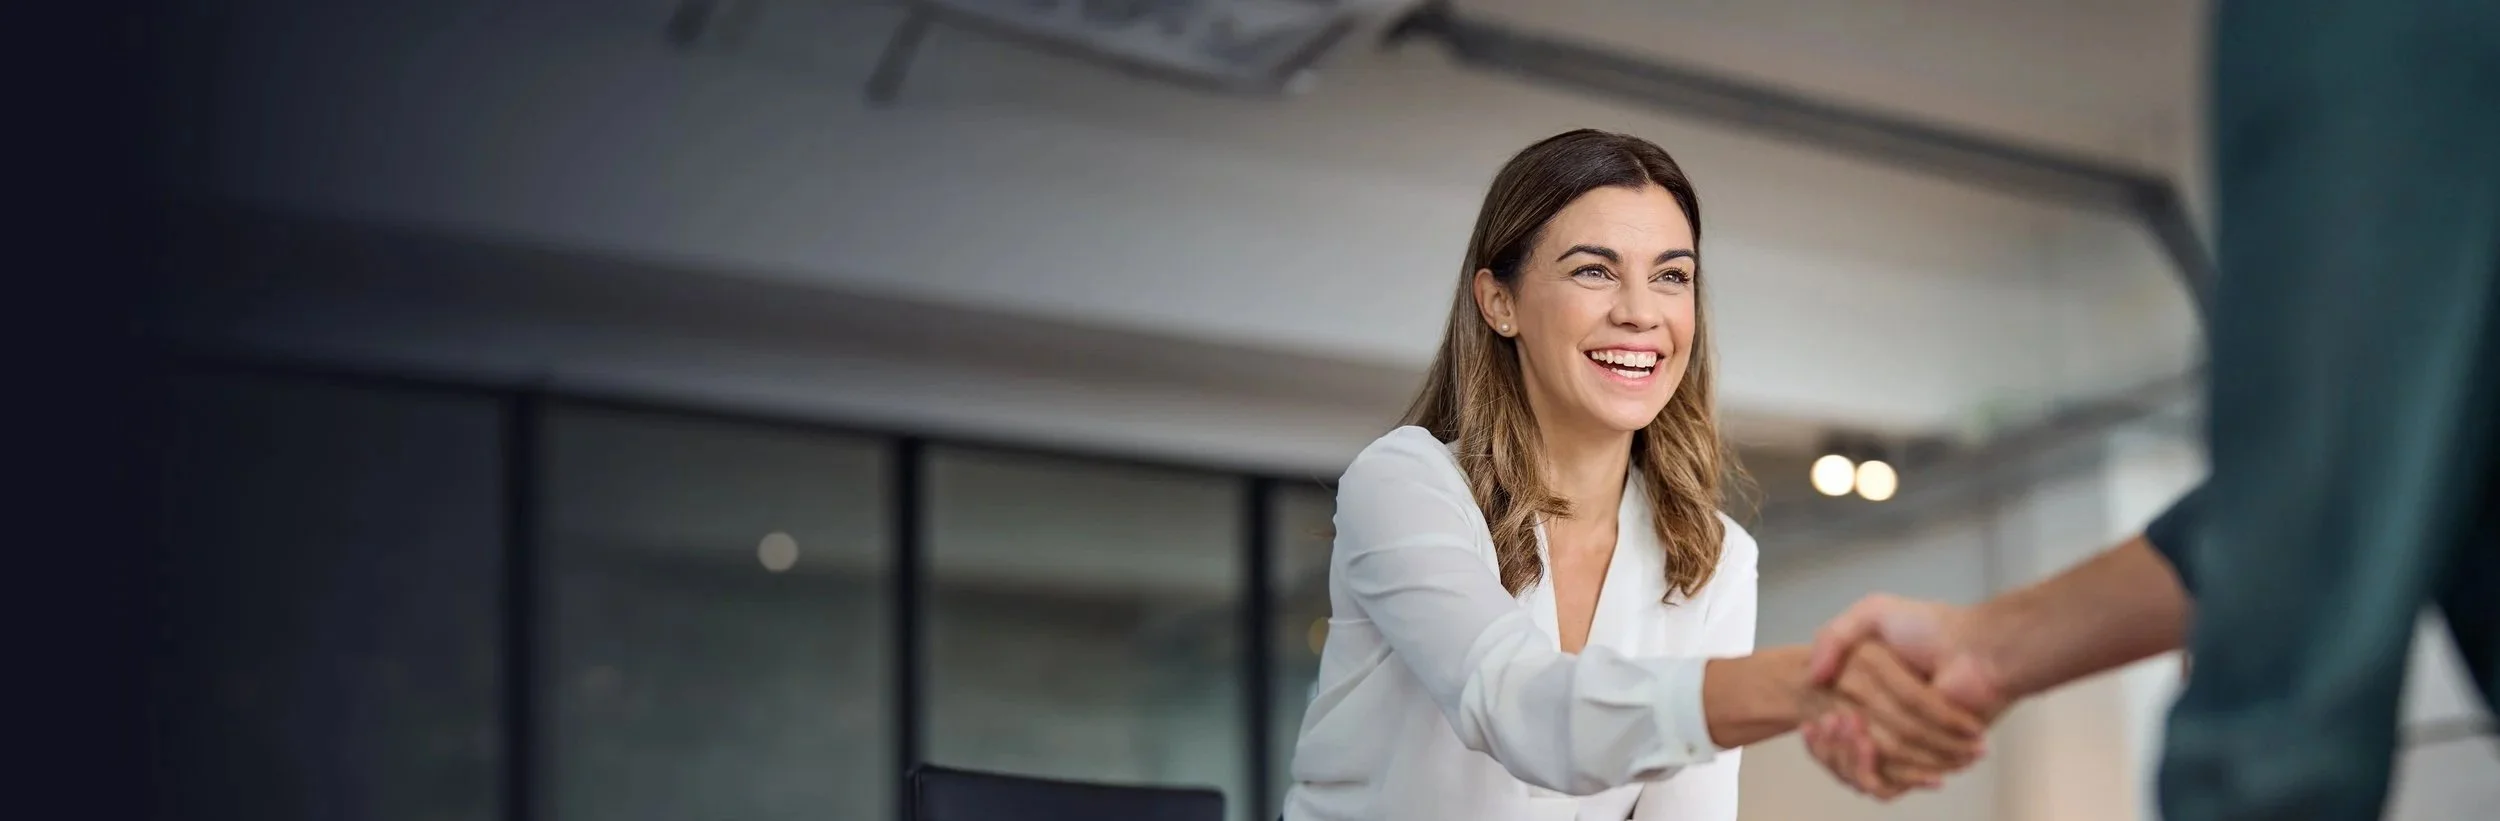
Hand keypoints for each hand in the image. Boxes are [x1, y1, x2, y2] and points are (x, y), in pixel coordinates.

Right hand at [1802, 595, 2010, 797]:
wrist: (1978, 652)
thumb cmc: (1932, 629)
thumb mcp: (1873, 613)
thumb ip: (1832, 636)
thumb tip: (1812, 678)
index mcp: (1869, 689)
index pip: (1829, 722)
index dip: (1818, 731)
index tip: (1814, 719)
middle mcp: (1885, 717)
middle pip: (1844, 748)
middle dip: (1834, 741)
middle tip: (1834, 719)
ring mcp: (1905, 739)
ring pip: (1862, 765)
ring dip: (1850, 753)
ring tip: (1853, 728)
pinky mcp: (1924, 757)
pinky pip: (1890, 776)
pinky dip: (1875, 766)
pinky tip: (1868, 743)